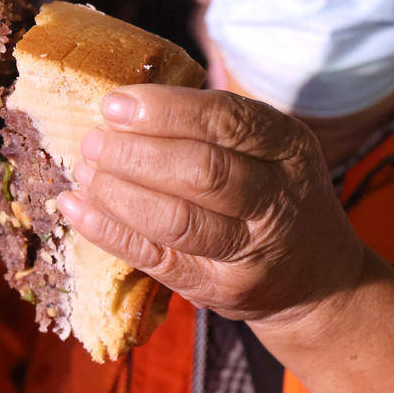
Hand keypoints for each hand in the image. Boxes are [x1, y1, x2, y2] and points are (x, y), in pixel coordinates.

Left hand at [58, 85, 368, 323]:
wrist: (316, 279)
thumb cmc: (274, 194)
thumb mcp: (269, 148)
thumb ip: (213, 126)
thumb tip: (125, 103)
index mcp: (288, 147)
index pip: (227, 121)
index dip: (166, 110)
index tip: (114, 104)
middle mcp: (276, 198)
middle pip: (202, 172)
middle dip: (136, 154)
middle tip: (94, 140)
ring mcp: (250, 250)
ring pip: (176, 220)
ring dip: (118, 193)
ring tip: (86, 170)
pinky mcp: (220, 289)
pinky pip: (157, 259)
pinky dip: (109, 232)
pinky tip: (77, 209)